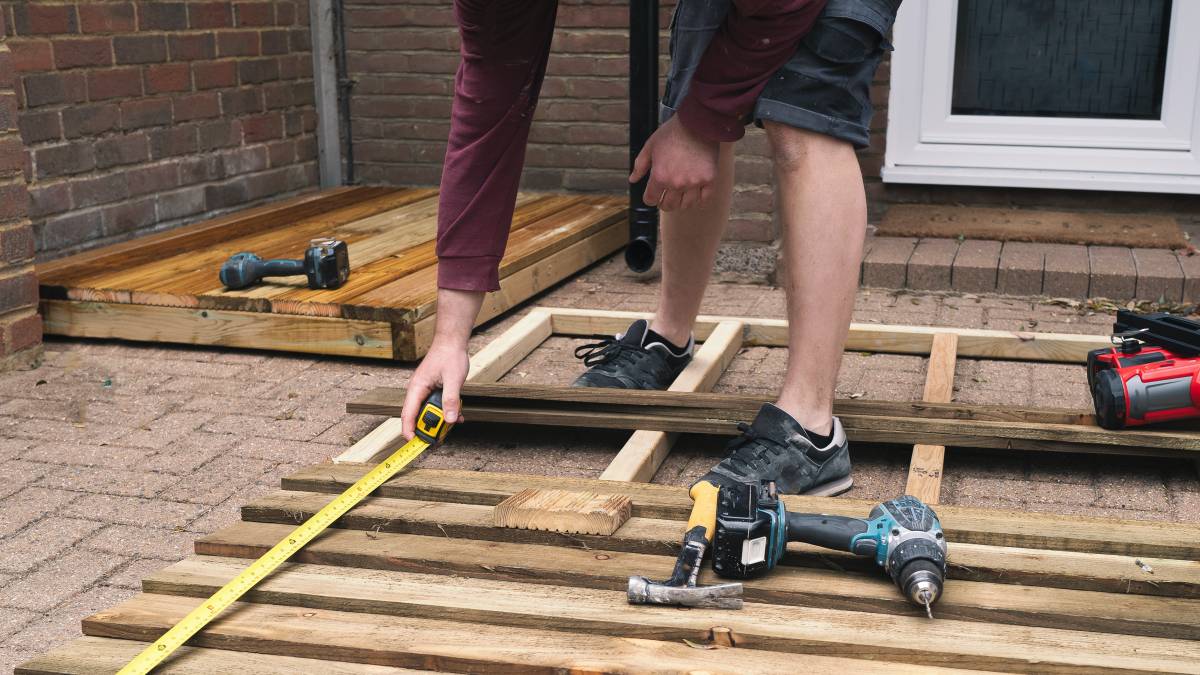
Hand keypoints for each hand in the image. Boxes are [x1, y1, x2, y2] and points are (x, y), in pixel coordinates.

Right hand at [400, 288, 482, 440]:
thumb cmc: (450, 356)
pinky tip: (457, 416)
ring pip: (428, 412)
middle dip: (427, 428)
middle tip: (438, 438)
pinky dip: (446, 412)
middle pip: (417, 415)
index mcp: (417, 388)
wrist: (452, 341)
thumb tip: (450, 419)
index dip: (408, 430)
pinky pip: (436, 406)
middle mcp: (418, 391)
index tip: (413, 442)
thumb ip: (451, 400)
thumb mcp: (453, 380)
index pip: (407, 413)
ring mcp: (425, 390)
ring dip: (439, 420)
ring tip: (451, 426)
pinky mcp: (433, 390)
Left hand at [629, 115, 719, 211]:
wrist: (697, 123)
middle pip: (669, 206)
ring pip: (686, 205)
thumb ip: (640, 165)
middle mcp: (676, 184)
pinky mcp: (709, 180)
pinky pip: (704, 198)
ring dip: (682, 202)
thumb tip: (633, 179)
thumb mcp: (650, 146)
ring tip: (681, 193)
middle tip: (666, 196)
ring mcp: (694, 183)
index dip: (650, 198)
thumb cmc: (673, 133)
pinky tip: (695, 192)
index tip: (652, 195)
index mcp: (660, 177)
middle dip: (665, 202)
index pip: (651, 200)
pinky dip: (699, 198)